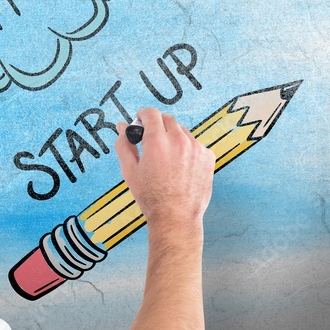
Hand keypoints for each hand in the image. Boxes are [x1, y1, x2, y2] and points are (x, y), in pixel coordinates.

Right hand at [115, 109, 214, 230]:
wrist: (176, 216)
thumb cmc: (151, 196)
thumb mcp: (129, 170)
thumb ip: (124, 144)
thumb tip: (122, 127)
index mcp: (157, 142)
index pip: (151, 113)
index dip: (143, 115)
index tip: (141, 121)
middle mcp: (179, 141)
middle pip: (167, 119)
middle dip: (157, 126)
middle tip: (151, 141)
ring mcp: (196, 148)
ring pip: (182, 131)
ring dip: (173, 137)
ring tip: (167, 158)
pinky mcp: (208, 157)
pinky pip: (195, 144)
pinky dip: (186, 149)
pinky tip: (180, 166)